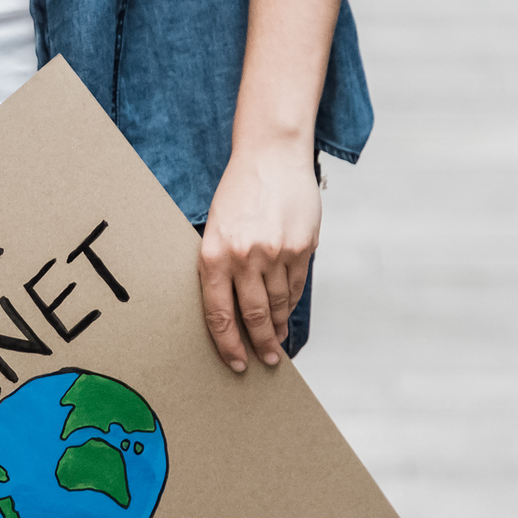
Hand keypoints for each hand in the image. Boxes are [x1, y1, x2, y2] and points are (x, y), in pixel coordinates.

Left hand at [198, 140, 319, 370]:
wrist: (271, 155)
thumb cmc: (238, 192)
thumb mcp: (215, 227)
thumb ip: (220, 266)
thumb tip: (230, 311)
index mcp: (214, 254)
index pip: (219, 315)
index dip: (229, 346)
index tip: (237, 363)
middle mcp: (245, 256)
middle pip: (253, 315)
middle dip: (259, 344)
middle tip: (265, 360)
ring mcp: (276, 252)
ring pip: (279, 303)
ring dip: (278, 325)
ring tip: (278, 340)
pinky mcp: (302, 246)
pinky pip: (297, 285)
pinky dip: (292, 302)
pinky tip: (288, 312)